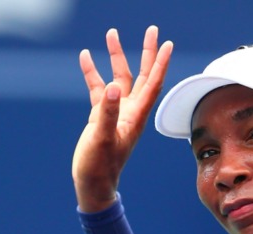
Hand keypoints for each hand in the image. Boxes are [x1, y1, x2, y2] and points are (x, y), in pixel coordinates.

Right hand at [72, 26, 172, 211]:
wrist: (94, 184)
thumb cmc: (100, 166)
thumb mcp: (102, 138)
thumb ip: (107, 113)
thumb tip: (113, 87)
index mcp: (136, 117)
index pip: (152, 84)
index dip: (160, 63)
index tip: (167, 43)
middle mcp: (130, 112)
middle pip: (142, 75)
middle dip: (146, 52)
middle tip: (152, 29)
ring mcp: (116, 113)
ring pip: (119, 78)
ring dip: (116, 56)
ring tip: (111, 33)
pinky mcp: (102, 117)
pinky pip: (99, 89)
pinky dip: (93, 73)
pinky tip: (86, 57)